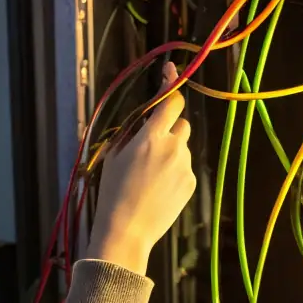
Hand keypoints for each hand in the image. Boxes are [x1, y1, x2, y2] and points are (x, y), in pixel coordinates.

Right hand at [86, 62, 194, 274]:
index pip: (171, 101)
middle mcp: (173, 147)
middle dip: (169, 128)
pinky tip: (157, 190)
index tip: (171, 72)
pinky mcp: (190, 183)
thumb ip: (131, 132)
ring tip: (150, 177)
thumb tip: (143, 119)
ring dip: (171, 153)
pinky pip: (184, 168)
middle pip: (181, 123)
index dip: (172, 84)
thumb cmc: (112, 192)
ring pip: (182, 148)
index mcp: (151, 137)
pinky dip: (174, 172)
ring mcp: (185, 166)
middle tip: (151, 146)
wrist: (126, 230)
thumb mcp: (113, 156)